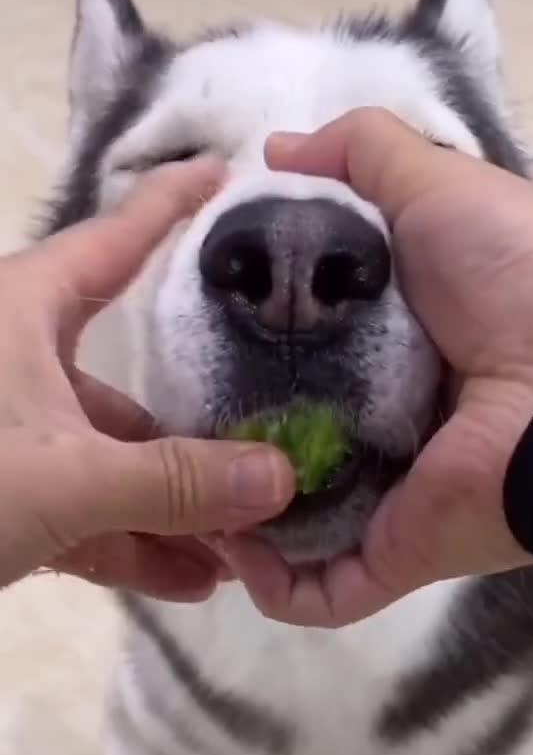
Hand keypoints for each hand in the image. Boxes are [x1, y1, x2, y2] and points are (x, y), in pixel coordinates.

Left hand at [0, 158, 293, 598]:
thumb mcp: (64, 476)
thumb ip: (175, 481)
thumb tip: (283, 477)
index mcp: (21, 310)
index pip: (115, 238)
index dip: (173, 205)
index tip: (228, 174)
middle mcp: (15, 360)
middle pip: (127, 385)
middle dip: (196, 437)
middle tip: (268, 455)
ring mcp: (6, 435)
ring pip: (105, 460)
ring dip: (171, 508)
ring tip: (239, 551)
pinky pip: (77, 510)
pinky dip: (128, 542)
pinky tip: (184, 580)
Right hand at [216, 109, 532, 625]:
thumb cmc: (510, 277)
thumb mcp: (436, 188)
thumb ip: (362, 157)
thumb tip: (276, 152)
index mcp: (392, 350)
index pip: (299, 360)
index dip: (244, 350)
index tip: (192, 339)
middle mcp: (385, 425)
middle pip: (289, 442)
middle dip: (230, 437)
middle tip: (173, 421)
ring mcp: (388, 500)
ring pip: (294, 523)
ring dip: (236, 514)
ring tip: (183, 485)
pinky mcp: (391, 557)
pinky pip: (319, 592)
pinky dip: (271, 582)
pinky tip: (227, 541)